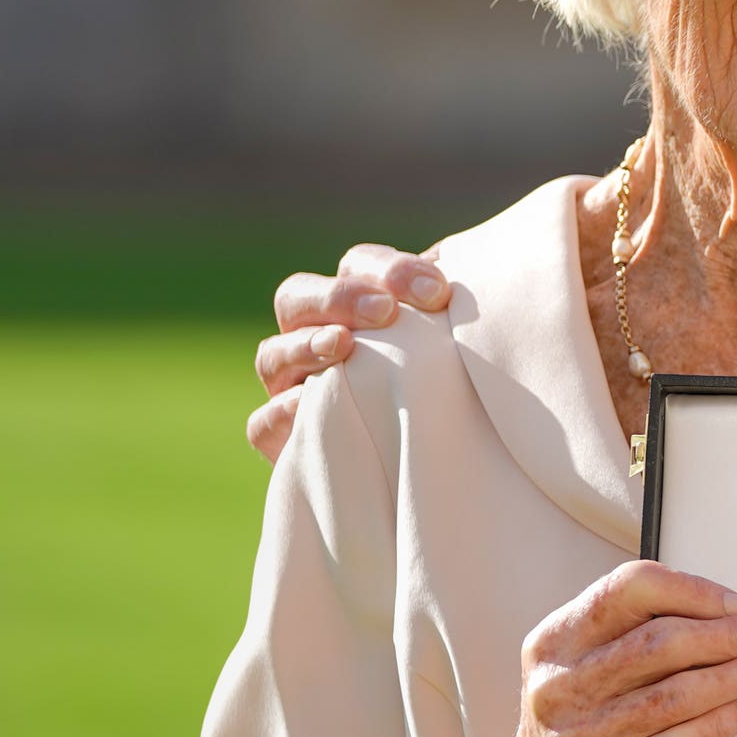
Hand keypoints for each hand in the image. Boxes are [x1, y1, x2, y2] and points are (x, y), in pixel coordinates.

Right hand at [248, 244, 447, 460]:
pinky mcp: (284, 443)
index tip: (438, 291)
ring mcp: (291, 389)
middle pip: (296, 297)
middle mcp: (316, 340)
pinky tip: (308, 404)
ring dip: (304, 345)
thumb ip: (458, 313)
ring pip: (271, 356)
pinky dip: (282, 413)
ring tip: (342, 345)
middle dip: (338, 297)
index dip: (391, 270)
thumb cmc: (461, 392)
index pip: (358, 266)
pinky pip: (263, 424)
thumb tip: (474, 280)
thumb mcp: (462, 349)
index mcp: (359, 305)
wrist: (448, 470)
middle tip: (383, 311)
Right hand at [502, 563, 736, 736]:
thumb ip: (633, 634)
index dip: (697, 592)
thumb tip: (734, 614)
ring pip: (677, 694)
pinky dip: (722, 723)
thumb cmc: (582, 724)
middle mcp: (558, 685)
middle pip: (664, 642)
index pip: (631, 589)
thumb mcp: (583, 667)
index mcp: (554, 640)